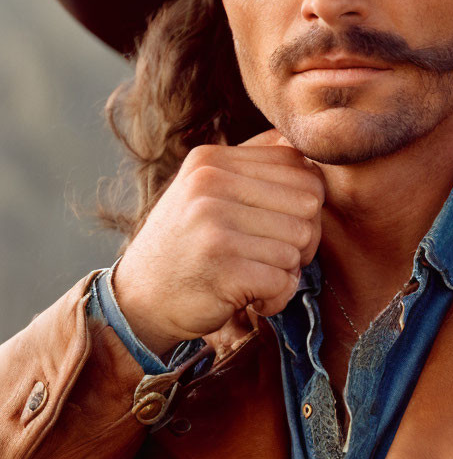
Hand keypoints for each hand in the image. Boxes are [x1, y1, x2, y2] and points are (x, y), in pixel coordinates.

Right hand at [112, 129, 323, 355]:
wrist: (137, 304)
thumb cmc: (188, 245)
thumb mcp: (207, 190)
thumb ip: (253, 167)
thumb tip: (309, 154)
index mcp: (212, 160)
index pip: (298, 164)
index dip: (305, 200)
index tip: (282, 224)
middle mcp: (210, 184)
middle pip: (308, 202)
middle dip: (305, 236)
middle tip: (275, 256)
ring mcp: (214, 225)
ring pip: (299, 242)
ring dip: (288, 270)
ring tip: (256, 275)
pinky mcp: (222, 268)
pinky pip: (284, 279)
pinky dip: (277, 297)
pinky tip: (253, 299)